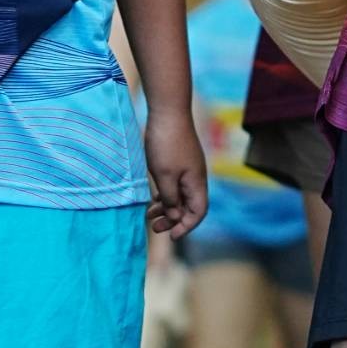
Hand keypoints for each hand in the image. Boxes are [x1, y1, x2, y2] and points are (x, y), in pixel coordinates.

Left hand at [145, 103, 207, 238]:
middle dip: (173, 220)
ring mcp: (187, 169)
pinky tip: (152, 198)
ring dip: (166, 208)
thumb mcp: (165, 176)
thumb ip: (170, 199)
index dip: (186, 226)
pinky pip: (174, 185)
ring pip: (179, 195)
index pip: (198, 212)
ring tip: (148, 215)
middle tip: (155, 228)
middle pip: (189, 206)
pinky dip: (164, 194)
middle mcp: (195, 178)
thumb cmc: (166, 144)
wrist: (168, 112)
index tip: (171, 236)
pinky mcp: (179, 161)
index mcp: (196, 183)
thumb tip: (175, 216)